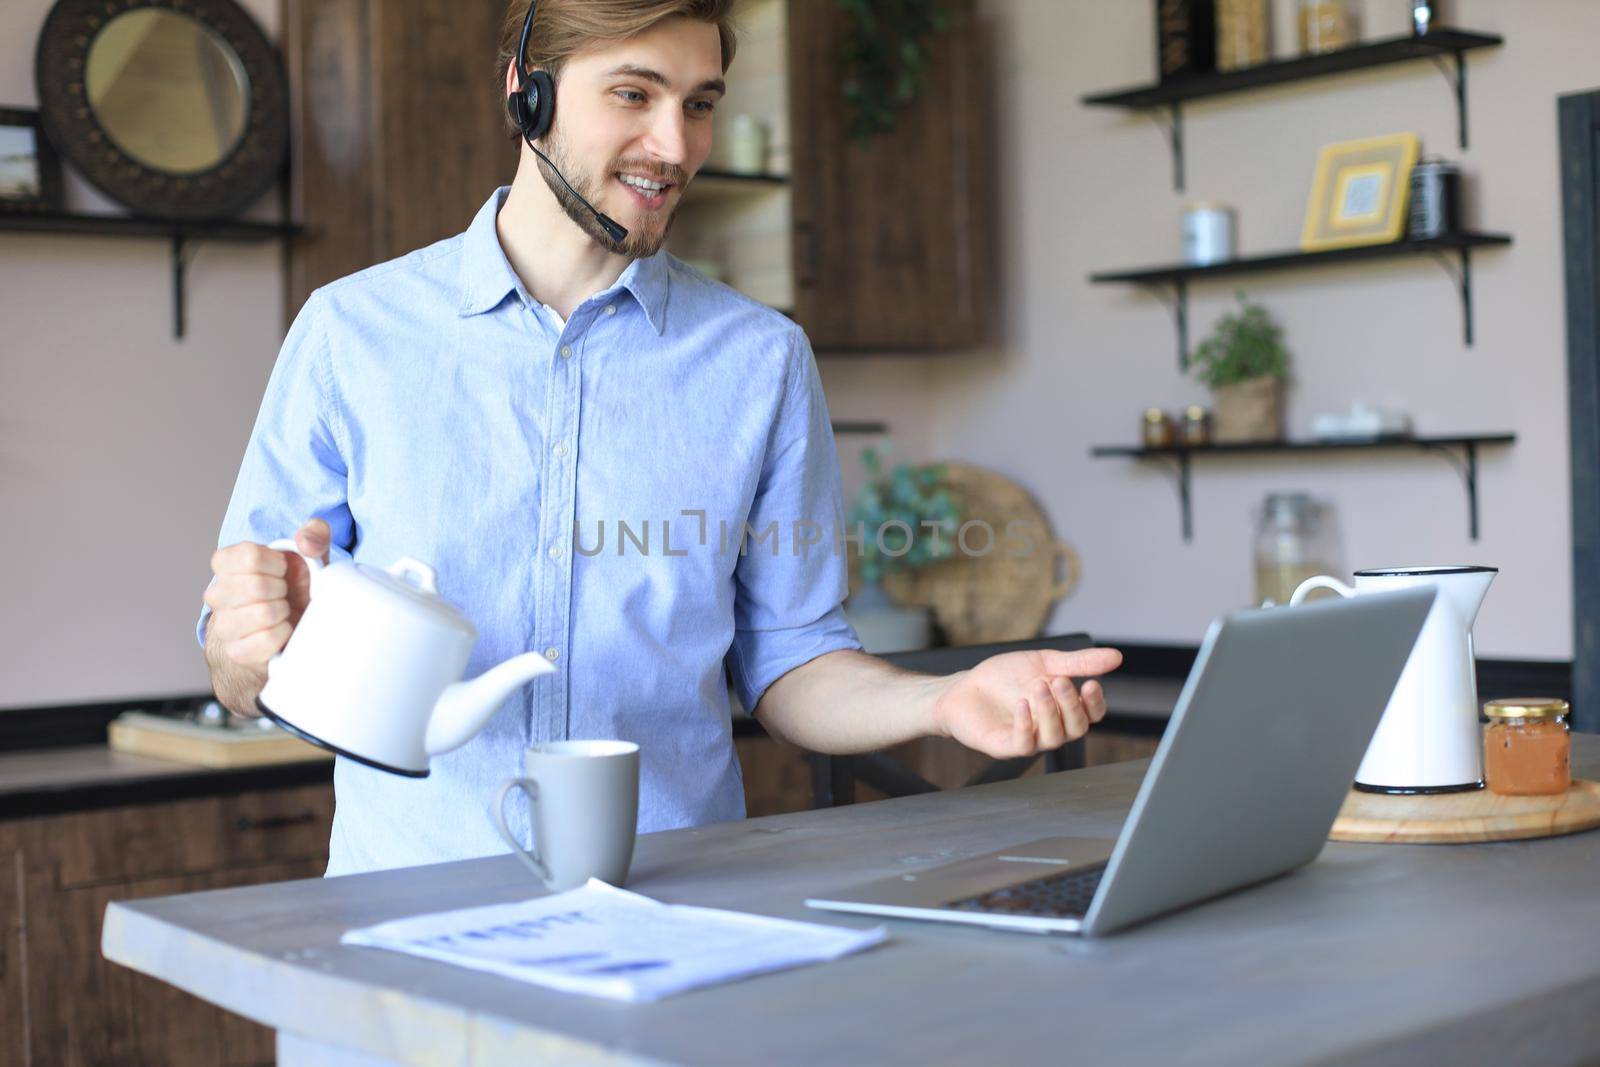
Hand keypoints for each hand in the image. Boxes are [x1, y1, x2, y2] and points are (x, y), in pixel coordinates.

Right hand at [203, 518, 330, 676]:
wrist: (290, 628)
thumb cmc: (296, 587)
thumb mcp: (310, 554)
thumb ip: (314, 534)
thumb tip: (306, 543)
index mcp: (227, 563)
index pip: (249, 556)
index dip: (276, 564)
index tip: (282, 570)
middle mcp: (216, 593)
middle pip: (256, 586)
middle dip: (282, 590)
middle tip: (283, 594)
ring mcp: (223, 624)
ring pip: (263, 613)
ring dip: (283, 612)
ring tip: (281, 611)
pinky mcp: (236, 651)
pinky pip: (268, 639)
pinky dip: (283, 634)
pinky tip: (281, 630)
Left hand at [931, 647, 1122, 758]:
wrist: (964, 686)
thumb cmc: (1003, 677)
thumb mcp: (1043, 663)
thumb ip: (1077, 662)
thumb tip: (1116, 657)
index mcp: (1063, 710)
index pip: (1091, 714)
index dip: (1094, 703)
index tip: (1091, 684)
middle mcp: (1050, 728)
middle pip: (1076, 727)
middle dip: (1070, 705)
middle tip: (1059, 681)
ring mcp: (1029, 740)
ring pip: (1054, 738)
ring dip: (1050, 713)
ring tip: (1039, 687)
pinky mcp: (1005, 746)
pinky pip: (1024, 745)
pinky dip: (1026, 725)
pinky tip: (1022, 705)